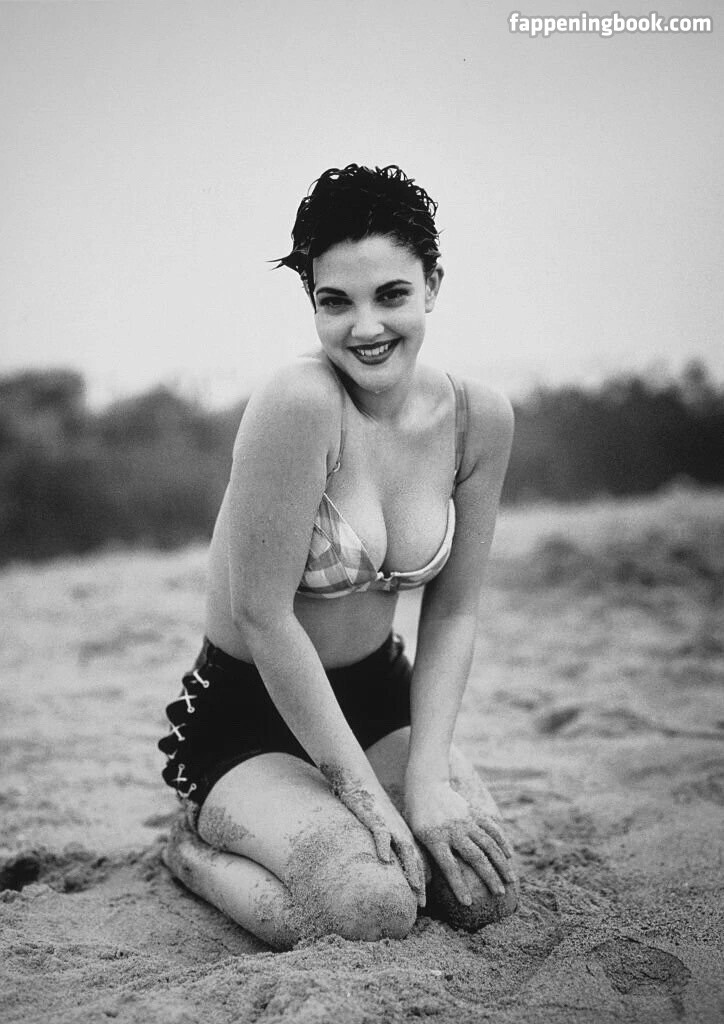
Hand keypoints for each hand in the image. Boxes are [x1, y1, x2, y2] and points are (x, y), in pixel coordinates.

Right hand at [322, 765, 426, 906]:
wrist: (360, 781)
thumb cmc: (371, 808)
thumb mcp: (384, 829)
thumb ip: (388, 846)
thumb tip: (388, 868)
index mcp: (404, 836)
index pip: (417, 862)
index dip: (421, 882)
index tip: (423, 904)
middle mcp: (401, 832)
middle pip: (415, 860)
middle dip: (419, 882)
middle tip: (423, 905)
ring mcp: (389, 825)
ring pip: (404, 848)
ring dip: (410, 868)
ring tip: (413, 887)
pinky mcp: (375, 817)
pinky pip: (381, 833)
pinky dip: (384, 845)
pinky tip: (384, 859)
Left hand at [405, 782, 514, 905]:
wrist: (426, 785)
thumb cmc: (417, 817)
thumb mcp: (414, 836)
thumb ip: (423, 857)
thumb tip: (425, 886)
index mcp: (435, 838)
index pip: (449, 867)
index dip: (459, 886)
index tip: (468, 903)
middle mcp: (453, 830)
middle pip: (475, 857)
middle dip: (489, 877)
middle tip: (499, 894)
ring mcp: (465, 821)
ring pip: (488, 844)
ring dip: (501, 862)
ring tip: (510, 879)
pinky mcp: (473, 812)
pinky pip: (491, 828)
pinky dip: (502, 841)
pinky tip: (510, 854)